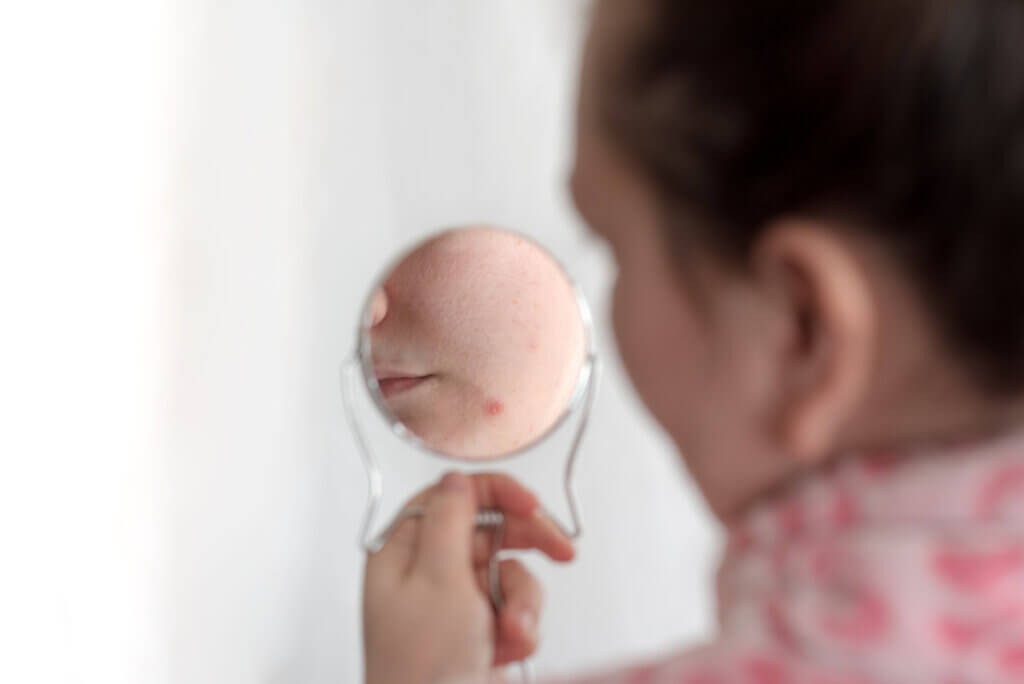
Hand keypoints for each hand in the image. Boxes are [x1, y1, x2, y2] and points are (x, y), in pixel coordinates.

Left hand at [363, 472, 575, 683]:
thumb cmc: (422, 664)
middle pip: (490, 529)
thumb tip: (456, 478)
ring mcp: (457, 603)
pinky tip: (508, 652)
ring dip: (522, 603)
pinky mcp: (481, 631)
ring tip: (512, 636)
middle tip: (564, 551)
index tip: (531, 505)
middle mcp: (428, 571)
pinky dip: (521, 629)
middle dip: (527, 547)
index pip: (452, 495)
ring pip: (512, 572)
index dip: (495, 492)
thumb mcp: (437, 579)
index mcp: (403, 551)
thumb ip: (450, 519)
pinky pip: (517, 609)